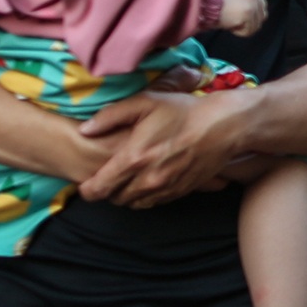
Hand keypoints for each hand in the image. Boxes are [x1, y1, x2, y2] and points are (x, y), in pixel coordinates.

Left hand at [76, 85, 263, 203]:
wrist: (222, 127)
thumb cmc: (182, 111)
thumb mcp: (144, 102)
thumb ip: (110, 116)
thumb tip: (84, 130)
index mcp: (134, 158)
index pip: (99, 188)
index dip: (87, 189)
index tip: (85, 183)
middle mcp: (147, 180)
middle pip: (114, 199)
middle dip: (106, 190)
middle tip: (107, 176)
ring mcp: (164, 189)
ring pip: (133, 204)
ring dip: (125, 195)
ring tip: (126, 178)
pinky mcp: (178, 192)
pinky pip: (152, 203)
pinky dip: (144, 195)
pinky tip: (146, 180)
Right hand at [215, 0, 270, 37]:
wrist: (200, 0)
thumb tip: (247, 13)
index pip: (259, 4)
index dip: (249, 14)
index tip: (236, 17)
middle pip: (261, 15)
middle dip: (249, 22)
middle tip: (233, 22)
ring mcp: (252, 2)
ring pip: (256, 25)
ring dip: (243, 27)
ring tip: (229, 21)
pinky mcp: (248, 13)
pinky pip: (248, 31)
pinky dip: (238, 32)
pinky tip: (228, 25)